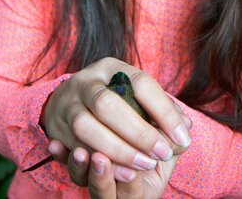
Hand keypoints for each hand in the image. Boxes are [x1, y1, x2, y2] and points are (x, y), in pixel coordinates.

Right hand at [42, 57, 191, 171]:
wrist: (66, 102)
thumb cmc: (114, 100)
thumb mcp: (135, 95)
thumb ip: (161, 110)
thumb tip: (185, 127)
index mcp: (110, 68)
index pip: (141, 84)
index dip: (164, 111)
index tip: (182, 137)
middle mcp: (85, 82)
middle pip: (108, 104)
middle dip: (138, 133)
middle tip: (162, 154)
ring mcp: (66, 105)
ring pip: (86, 127)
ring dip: (117, 151)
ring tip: (143, 166)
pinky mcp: (56, 129)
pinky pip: (73, 148)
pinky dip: (99, 163)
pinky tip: (120, 173)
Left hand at [55, 143, 177, 198]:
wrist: (131, 137)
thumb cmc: (154, 144)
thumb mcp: (168, 145)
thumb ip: (173, 137)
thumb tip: (185, 124)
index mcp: (138, 190)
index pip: (132, 195)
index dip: (130, 185)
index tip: (130, 172)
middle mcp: (113, 190)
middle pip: (102, 195)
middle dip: (101, 179)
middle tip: (100, 159)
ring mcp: (92, 176)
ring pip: (81, 181)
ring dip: (79, 167)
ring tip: (80, 152)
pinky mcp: (75, 159)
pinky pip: (64, 164)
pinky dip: (60, 155)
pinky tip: (55, 145)